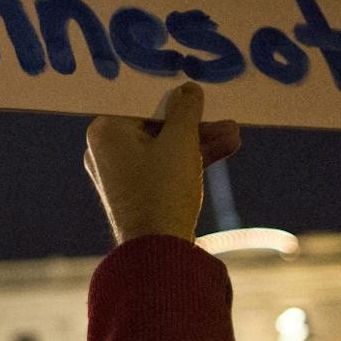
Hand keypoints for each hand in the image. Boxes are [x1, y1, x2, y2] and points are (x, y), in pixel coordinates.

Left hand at [84, 83, 242, 244]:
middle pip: (157, 126)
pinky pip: (163, 167)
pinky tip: (224, 148)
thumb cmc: (163, 190)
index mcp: (105, 131)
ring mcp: (119, 174)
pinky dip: (189, 160)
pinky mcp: (136, 193)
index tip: (197, 91)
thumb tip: (188, 88)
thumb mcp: (181, 141)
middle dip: (196, 125)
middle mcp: (105, 151)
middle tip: (227, 119)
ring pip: (164, 148)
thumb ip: (186, 109)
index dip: (175, 97)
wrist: (158, 251)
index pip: (143, 104)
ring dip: (200, 142)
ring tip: (234, 135)